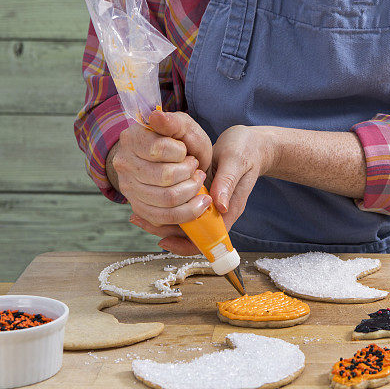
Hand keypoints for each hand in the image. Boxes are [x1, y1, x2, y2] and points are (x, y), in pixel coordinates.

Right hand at [107, 110, 213, 253]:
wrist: (177, 163)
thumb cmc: (182, 143)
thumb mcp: (184, 127)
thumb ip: (173, 122)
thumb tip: (155, 116)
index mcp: (132, 139)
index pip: (158, 150)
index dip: (180, 153)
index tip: (185, 151)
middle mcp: (124, 165)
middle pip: (165, 177)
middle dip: (190, 173)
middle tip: (195, 167)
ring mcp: (130, 189)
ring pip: (167, 200)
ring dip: (192, 191)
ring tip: (197, 181)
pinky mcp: (140, 209)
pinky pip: (165, 219)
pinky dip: (189, 212)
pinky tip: (200, 202)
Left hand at [141, 125, 277, 255]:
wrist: (253, 143)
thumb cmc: (247, 150)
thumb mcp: (236, 161)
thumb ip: (227, 182)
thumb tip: (219, 205)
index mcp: (228, 209)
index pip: (207, 239)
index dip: (185, 244)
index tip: (163, 240)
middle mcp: (216, 210)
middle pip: (188, 233)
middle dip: (163, 230)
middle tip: (138, 219)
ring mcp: (207, 202)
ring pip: (181, 220)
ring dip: (160, 218)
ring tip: (136, 212)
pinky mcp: (200, 192)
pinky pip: (180, 205)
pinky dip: (165, 204)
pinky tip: (148, 196)